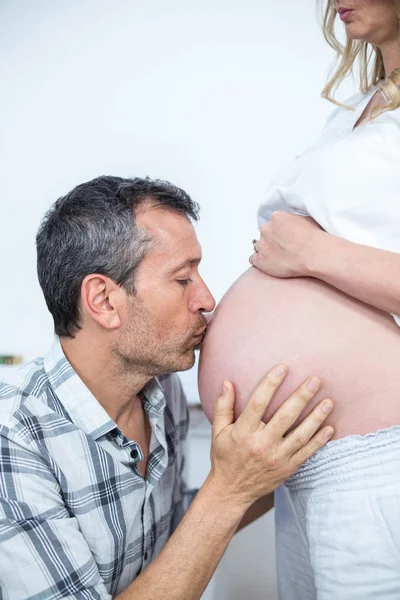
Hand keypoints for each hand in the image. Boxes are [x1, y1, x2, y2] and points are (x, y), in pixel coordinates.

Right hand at [206, 365, 332, 508]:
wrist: (231, 491)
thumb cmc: (225, 458)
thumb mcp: (218, 431)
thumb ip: (223, 406)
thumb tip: (226, 382)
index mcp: (244, 432)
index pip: (258, 403)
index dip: (271, 383)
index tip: (282, 368)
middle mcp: (262, 444)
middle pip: (285, 416)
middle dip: (302, 396)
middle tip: (315, 380)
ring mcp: (277, 457)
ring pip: (301, 434)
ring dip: (317, 417)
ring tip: (329, 401)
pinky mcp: (288, 468)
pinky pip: (307, 452)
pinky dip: (320, 440)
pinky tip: (330, 427)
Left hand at [249, 212, 322, 277]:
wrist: (313, 254)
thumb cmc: (313, 238)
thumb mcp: (306, 219)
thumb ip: (293, 220)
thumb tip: (293, 224)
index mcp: (277, 217)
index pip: (273, 223)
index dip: (279, 231)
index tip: (285, 237)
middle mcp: (266, 229)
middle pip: (265, 234)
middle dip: (272, 240)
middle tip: (283, 248)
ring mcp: (262, 245)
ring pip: (259, 246)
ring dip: (266, 251)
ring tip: (278, 257)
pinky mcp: (260, 260)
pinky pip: (253, 259)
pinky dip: (258, 261)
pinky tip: (267, 263)